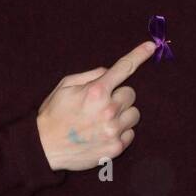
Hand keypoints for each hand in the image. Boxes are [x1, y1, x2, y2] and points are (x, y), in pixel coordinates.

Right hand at [36, 40, 155, 171]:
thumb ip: (89, 75)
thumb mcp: (64, 86)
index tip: (151, 46)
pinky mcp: (115, 148)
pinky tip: (103, 133)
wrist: (44, 148)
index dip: (139, 55)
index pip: (123, 68)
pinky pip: (131, 134)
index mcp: (96, 91)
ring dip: (122, 114)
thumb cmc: (53, 114)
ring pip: (134, 114)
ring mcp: (113, 130)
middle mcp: (108, 110)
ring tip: (102, 120)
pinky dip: (121, 132)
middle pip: (131, 94)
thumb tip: (109, 71)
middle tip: (101, 104)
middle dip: (118, 96)